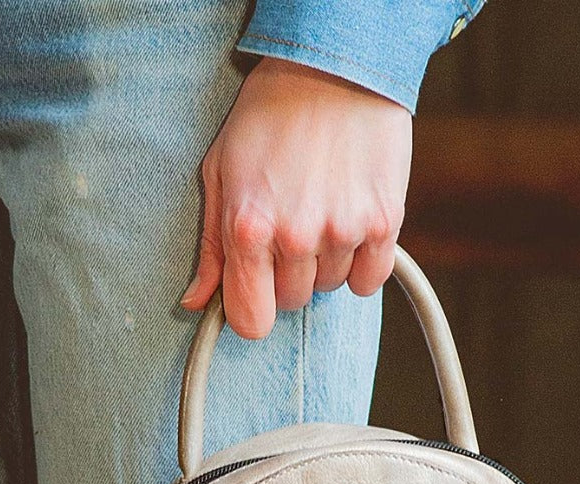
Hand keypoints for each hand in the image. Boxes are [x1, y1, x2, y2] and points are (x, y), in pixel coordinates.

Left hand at [181, 57, 411, 338]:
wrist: (335, 67)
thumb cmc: (268, 117)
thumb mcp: (221, 173)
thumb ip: (212, 246)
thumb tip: (196, 302)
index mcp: (249, 228)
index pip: (250, 321)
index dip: (252, 310)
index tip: (256, 291)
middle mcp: (296, 236)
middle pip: (292, 302)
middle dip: (287, 275)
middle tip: (290, 226)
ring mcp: (343, 230)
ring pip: (330, 286)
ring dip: (325, 262)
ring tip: (321, 209)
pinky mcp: (384, 222)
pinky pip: (370, 279)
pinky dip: (362, 263)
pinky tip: (351, 223)